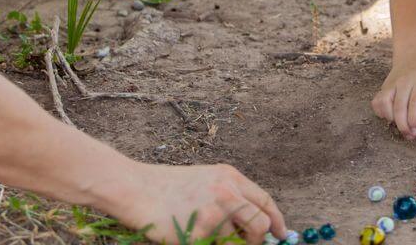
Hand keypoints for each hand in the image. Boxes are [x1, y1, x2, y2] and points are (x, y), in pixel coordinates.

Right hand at [111, 163, 285, 243]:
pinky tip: (190, 234)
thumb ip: (230, 196)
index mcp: (229, 177)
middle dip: (257, 240)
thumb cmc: (166, 187)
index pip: (264, 201)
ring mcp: (214, 213)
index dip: (275, 220)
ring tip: (206, 236)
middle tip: (245, 244)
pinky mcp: (200, 233)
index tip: (280, 234)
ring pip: (237, 243)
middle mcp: (227, 192)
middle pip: (260, 224)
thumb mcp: (205, 181)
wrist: (135, 189)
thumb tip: (254, 222)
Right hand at [371, 50, 415, 138]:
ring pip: (385, 105)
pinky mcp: (383, 86)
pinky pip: (377, 103)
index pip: (415, 103)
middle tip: (410, 136)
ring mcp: (391, 83)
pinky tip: (392, 116)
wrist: (414, 53)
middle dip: (403, 126)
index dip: (415, 120)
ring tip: (403, 125)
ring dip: (392, 120)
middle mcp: (404, 81)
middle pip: (399, 107)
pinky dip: (382, 113)